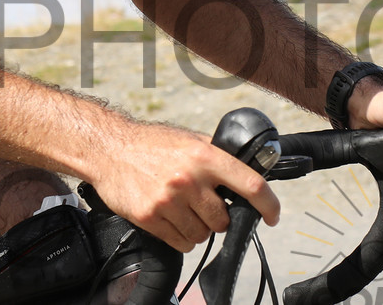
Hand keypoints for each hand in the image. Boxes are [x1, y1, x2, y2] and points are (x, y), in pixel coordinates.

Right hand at [86, 120, 279, 252]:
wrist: (109, 150)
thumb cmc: (150, 144)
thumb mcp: (188, 140)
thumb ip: (217, 156)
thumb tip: (249, 171)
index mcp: (204, 156)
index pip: (250, 185)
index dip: (269, 205)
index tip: (273, 215)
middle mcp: (188, 178)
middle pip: (223, 220)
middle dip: (216, 217)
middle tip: (201, 204)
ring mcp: (169, 200)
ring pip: (202, 235)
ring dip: (197, 228)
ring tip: (181, 209)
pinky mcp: (151, 217)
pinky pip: (181, 243)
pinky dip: (180, 237)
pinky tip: (169, 218)